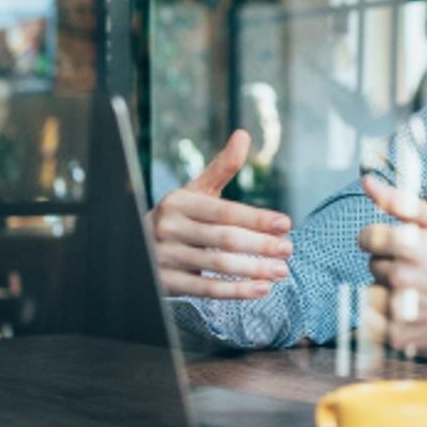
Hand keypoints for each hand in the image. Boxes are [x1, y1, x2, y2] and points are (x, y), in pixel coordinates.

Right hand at [150, 130, 293, 298]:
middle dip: (261, 245)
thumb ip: (222, 168)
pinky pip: (205, 289)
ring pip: (218, 265)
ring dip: (254, 270)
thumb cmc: (179, 217)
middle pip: (225, 239)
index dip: (258, 219)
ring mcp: (165, 256)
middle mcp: (169, 227)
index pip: (225, 211)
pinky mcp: (166, 282)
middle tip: (289, 250)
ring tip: (281, 271)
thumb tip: (243, 134)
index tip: (286, 224)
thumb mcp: (195, 191)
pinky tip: (260, 290)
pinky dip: (235, 292)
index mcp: (179, 201)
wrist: (137, 247)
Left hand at [357, 176, 426, 361]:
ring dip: (389, 293)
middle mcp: (402, 276)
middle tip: (422, 271)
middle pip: (373, 265)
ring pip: (373, 293)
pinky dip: (389, 319)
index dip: (382, 240)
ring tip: (419, 294)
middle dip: (392, 265)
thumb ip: (401, 202)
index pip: (366, 237)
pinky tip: (415, 313)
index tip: (398, 246)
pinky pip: (374, 322)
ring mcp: (400, 309)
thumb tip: (368, 182)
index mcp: (410, 245)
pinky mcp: (400, 336)